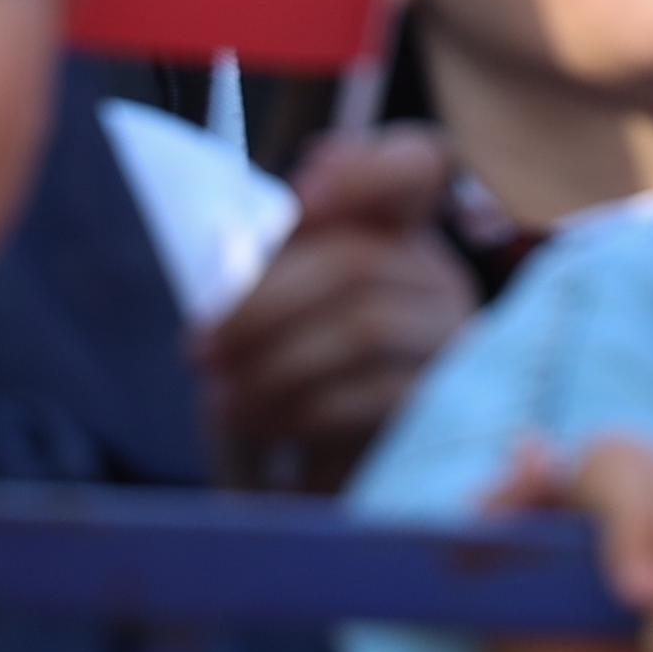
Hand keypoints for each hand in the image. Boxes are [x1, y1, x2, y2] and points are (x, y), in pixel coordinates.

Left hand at [199, 127, 476, 491]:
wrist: (322, 487)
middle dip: (263, 303)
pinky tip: (259, 424)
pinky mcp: (444, 410)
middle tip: (199, 348)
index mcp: (398, 235)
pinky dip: (301, 409)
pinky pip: (373, 394)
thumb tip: (256, 227)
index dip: (365, 169)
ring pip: (365, 326)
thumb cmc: (290, 389)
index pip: (417, 163)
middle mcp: (438, 279)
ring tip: (220, 400)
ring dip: (274, 364)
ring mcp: (453, 343)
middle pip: (358, 259)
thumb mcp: (273, 316)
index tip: (299, 203)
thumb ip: (273, 263)